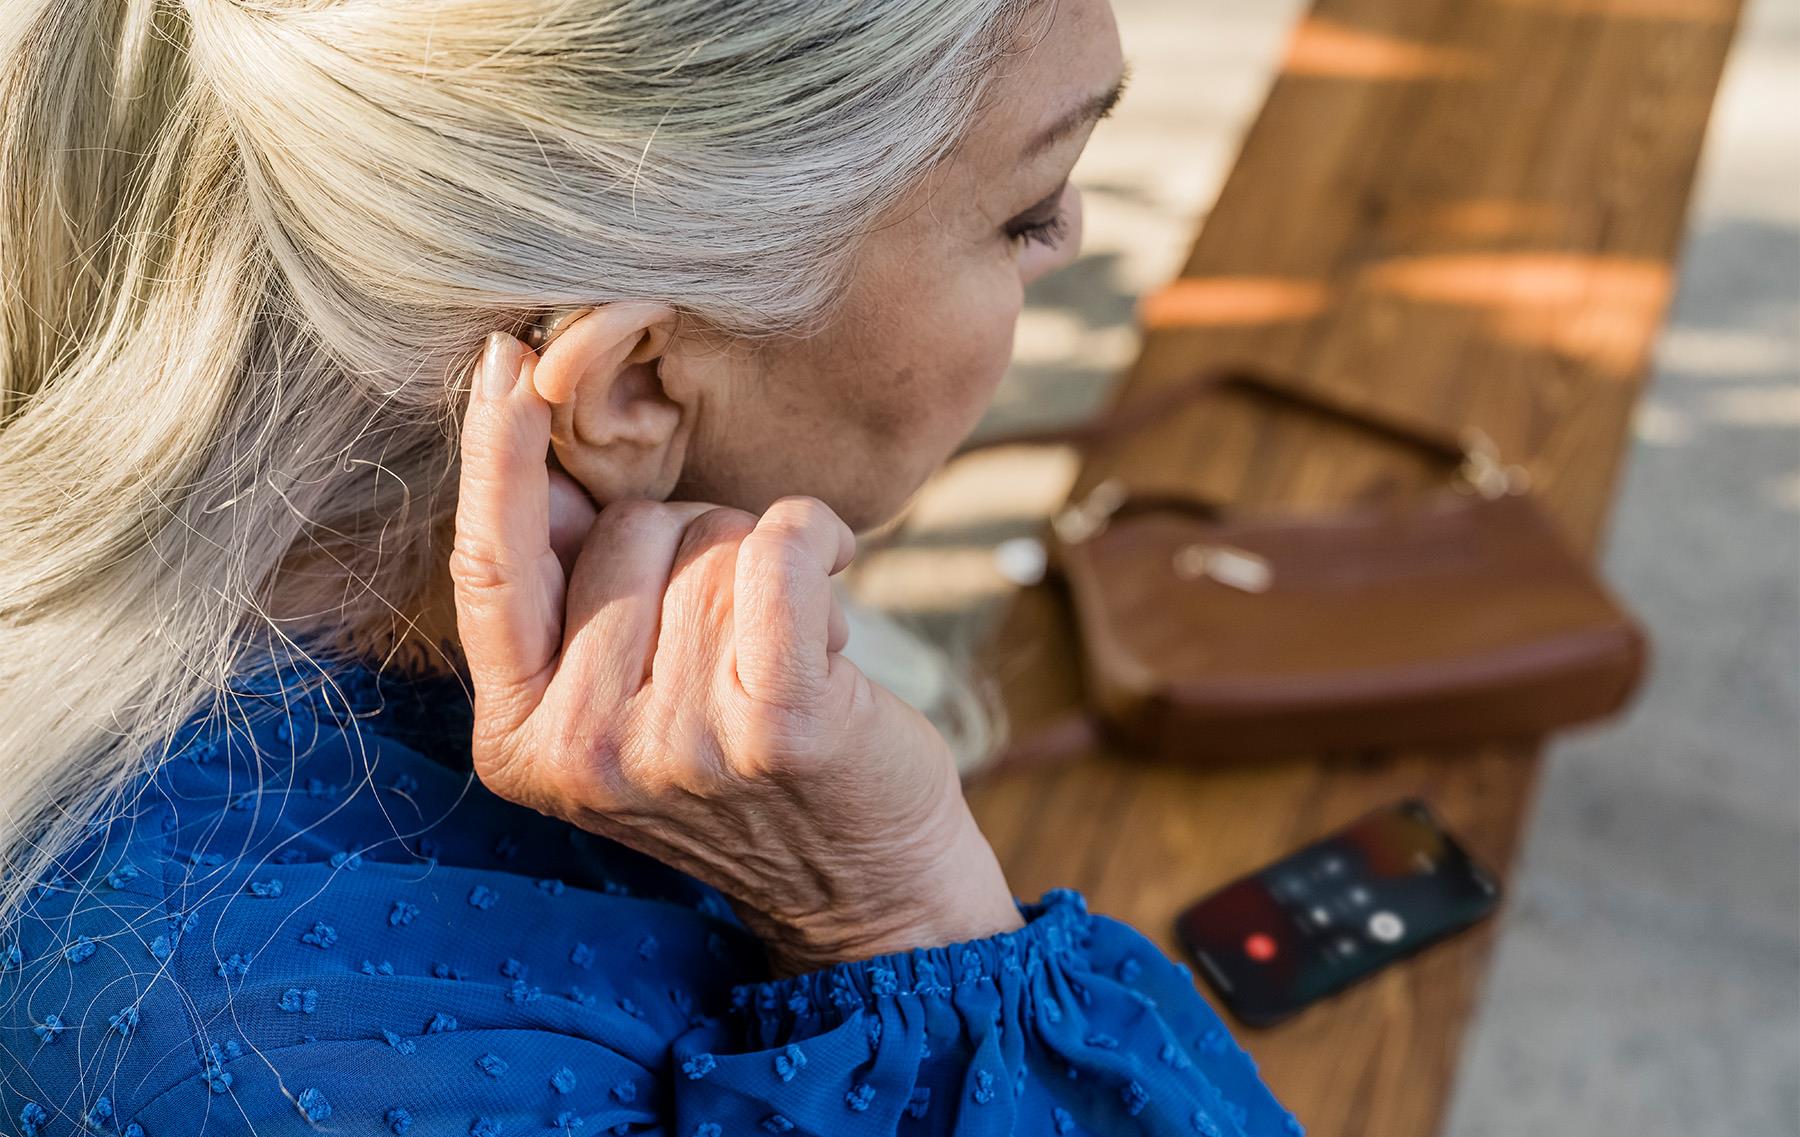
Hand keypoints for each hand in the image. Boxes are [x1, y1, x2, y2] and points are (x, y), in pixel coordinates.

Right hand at [449, 332, 1022, 974]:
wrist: (864, 885)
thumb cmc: (744, 765)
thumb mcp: (624, 694)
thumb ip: (571, 592)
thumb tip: (535, 452)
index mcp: (516, 740)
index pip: (489, 568)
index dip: (492, 454)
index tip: (504, 357)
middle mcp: (579, 753)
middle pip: (631, 529)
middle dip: (698, 541)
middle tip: (738, 631)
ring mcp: (674, 748)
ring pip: (716, 541)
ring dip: (769, 569)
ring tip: (790, 649)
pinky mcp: (774, 731)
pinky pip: (782, 553)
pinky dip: (817, 535)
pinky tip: (839, 570)